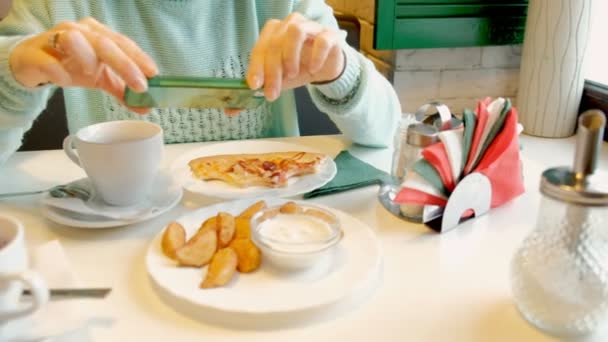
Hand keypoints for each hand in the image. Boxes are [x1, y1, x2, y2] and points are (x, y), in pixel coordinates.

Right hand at [9, 17, 157, 113]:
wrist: (32, 64)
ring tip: (93, 73)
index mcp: (98, 34)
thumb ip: (123, 91)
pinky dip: (58, 71)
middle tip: (139, 85)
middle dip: (124, 64)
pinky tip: (65, 81)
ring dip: (87, 57)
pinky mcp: (35, 54)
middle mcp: (79, 31)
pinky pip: (47, 60)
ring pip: (73, 40)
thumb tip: (146, 106)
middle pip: (104, 42)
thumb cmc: (71, 65)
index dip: (138, 58)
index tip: (153, 74)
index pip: (122, 43)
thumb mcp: (101, 78)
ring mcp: (54, 39)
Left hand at [246, 13, 345, 101]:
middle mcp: (291, 24)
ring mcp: (312, 27)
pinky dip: (316, 56)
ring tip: (292, 74)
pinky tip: (313, 70)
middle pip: (276, 42)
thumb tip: (245, 97)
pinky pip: (322, 40)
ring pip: (295, 31)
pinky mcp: (330, 35)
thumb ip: (266, 82)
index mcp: (275, 31)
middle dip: (272, 70)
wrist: (326, 68)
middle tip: (273, 92)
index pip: (261, 47)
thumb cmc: (300, 68)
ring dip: (290, 55)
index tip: (255, 85)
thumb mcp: (280, 78)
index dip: (256, 67)